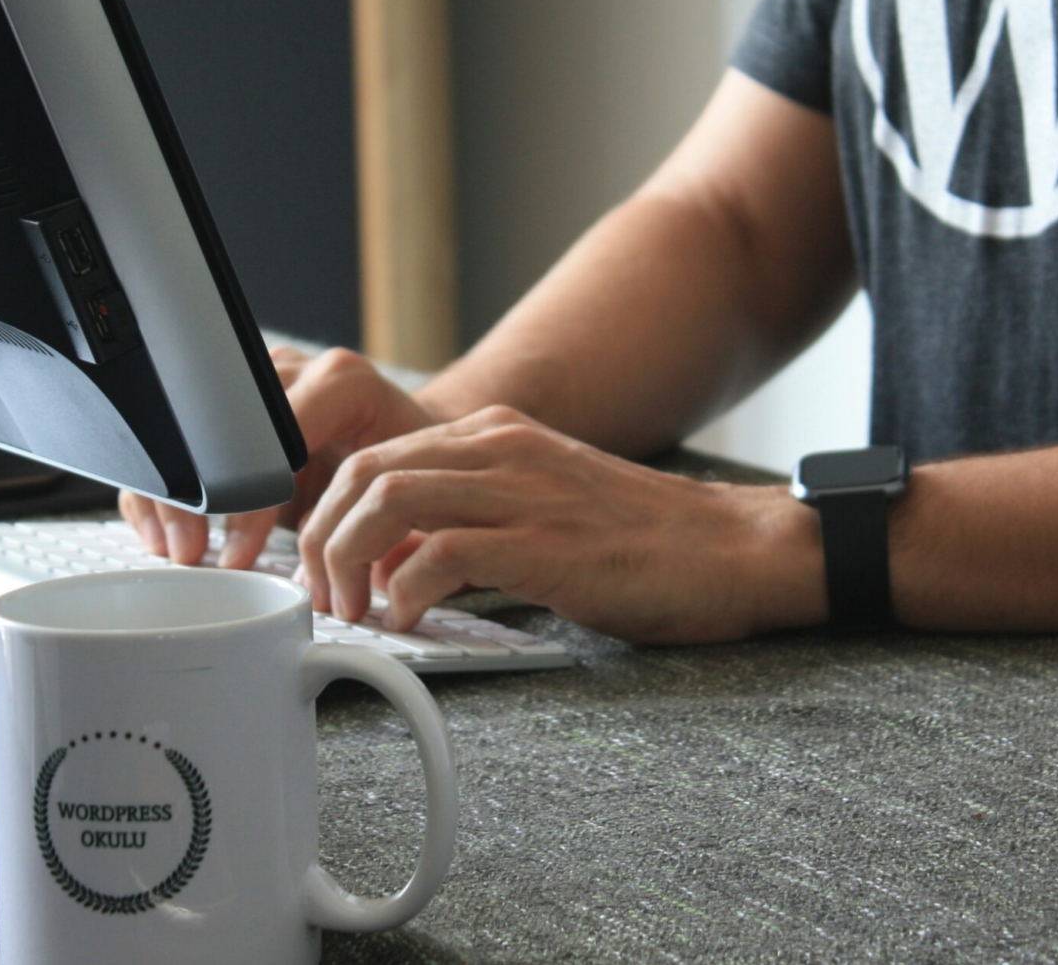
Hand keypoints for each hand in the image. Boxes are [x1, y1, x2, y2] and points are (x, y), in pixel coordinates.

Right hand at [120, 345, 444, 568]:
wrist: (413, 441)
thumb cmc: (416, 469)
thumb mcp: (404, 491)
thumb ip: (370, 521)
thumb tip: (336, 580)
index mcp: (342, 383)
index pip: (274, 436)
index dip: (248, 500)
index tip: (238, 553)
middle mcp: (295, 370)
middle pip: (218, 425)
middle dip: (196, 497)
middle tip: (191, 552)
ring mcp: (257, 382)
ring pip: (188, 427)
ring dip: (172, 493)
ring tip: (176, 548)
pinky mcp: (233, 404)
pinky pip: (181, 439)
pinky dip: (167, 487)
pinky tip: (165, 530)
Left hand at [294, 405, 823, 643]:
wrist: (735, 550)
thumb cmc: (645, 544)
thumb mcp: (542, 508)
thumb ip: (469, 521)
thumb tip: (392, 565)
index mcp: (496, 436)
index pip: (374, 453)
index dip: (329, 512)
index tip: (322, 567)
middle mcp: (501, 448)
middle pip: (363, 470)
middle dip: (321, 537)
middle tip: (326, 597)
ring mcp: (523, 490)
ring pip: (385, 499)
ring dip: (348, 561)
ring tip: (356, 611)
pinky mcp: (544, 543)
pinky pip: (439, 554)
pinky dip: (406, 592)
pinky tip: (412, 621)